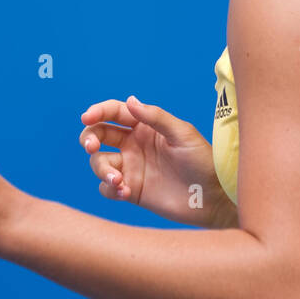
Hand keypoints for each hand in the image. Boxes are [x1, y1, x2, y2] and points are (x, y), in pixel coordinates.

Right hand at [79, 95, 234, 227]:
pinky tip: (125, 192)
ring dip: (102, 169)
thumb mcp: (183, 134)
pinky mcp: (131, 191)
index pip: (114, 113)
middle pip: (99, 135)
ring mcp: (132, 168)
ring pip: (99, 162)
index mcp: (145, 126)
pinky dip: (109, 189)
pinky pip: (107, 188)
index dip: (98, 112)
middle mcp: (134, 145)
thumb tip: (131, 100)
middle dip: (89, 138)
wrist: (212, 198)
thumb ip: (156, 117)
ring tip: (118, 180)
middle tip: (91, 147)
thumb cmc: (203, 161)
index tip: (87, 117)